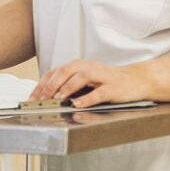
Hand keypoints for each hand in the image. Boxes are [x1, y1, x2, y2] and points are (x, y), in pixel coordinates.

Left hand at [31, 59, 152, 107]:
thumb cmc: (110, 81)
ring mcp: (102, 77)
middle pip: (65, 71)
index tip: (32, 97)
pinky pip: (99, 92)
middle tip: (40, 98)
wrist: (137, 79)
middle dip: (50, 85)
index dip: (42, 84)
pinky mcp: (113, 88)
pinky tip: (78, 104)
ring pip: (81, 77)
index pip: (56, 72)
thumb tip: (47, 95)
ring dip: (67, 88)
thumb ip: (69, 84)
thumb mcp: (87, 79)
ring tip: (57, 98)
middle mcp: (89, 68)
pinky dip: (87, 98)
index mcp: (80, 65)